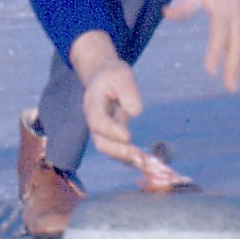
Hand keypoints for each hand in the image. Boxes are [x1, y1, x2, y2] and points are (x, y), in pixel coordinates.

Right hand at [68, 31, 146, 168]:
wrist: (103, 78)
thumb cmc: (112, 76)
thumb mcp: (122, 76)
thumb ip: (128, 92)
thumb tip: (136, 112)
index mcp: (93, 104)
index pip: (97, 121)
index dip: (110, 131)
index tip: (127, 136)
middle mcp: (94, 121)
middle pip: (100, 142)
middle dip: (118, 151)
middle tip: (137, 156)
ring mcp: (101, 131)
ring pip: (109, 150)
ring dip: (126, 158)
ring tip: (145, 163)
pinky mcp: (111, 136)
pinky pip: (118, 151)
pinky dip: (130, 158)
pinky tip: (146, 162)